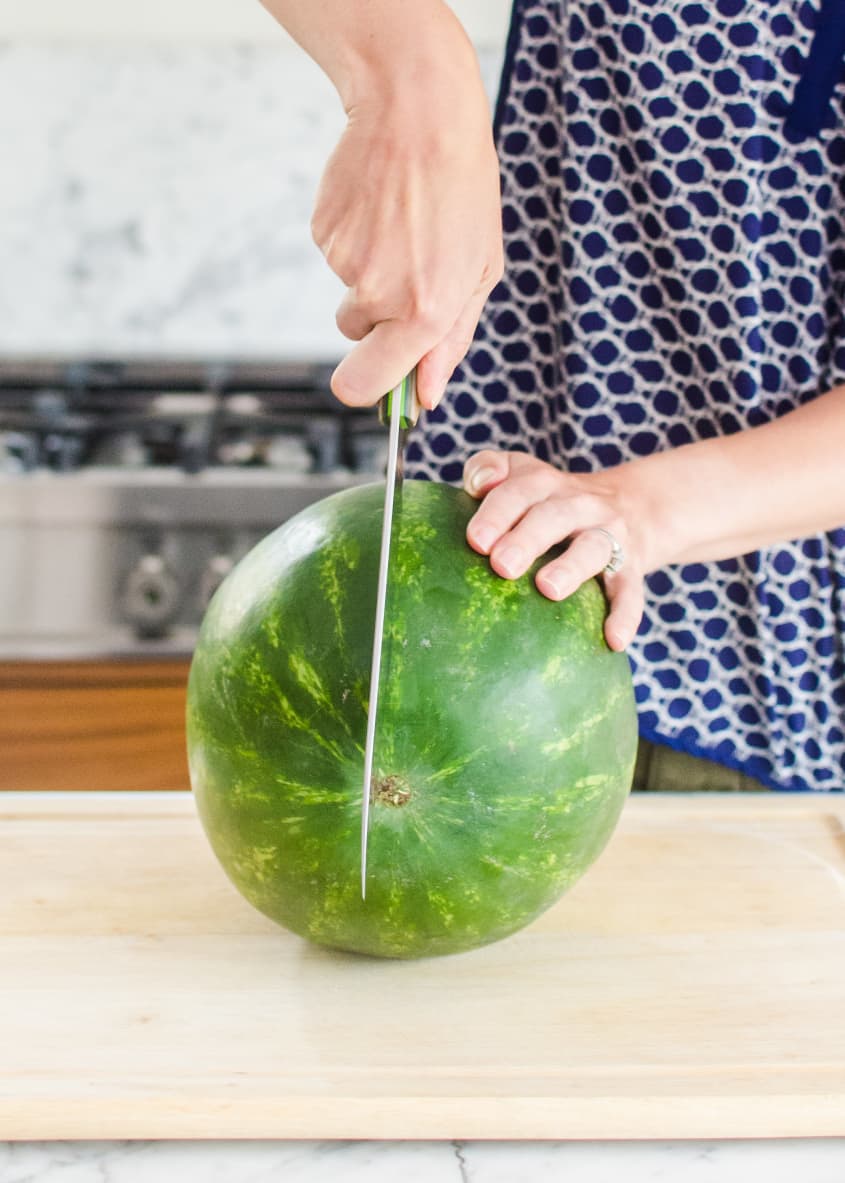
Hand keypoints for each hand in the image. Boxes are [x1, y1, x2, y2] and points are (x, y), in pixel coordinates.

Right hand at [311, 58, 502, 410]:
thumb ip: (451, 342)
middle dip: (370, 329)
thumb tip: (426, 395)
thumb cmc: (462, 192)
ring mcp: (345, 264)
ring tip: (405, 225)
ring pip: (350, 293)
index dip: (368, 390)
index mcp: (423, 314)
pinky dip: (358, 238)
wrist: (419, 112)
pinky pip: (338, 256)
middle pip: (353, 342)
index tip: (378, 381)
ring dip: (373, 271)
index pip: (365, 386)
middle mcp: (378, 295)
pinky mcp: (323, 233)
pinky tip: (383, 206)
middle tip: (402, 279)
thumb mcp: (480, 272)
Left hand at [463, 451, 645, 650]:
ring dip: (572, 567)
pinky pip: (630, 591)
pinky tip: (615, 640)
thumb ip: (488, 467)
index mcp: (545, 484)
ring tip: (548, 588)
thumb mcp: (522, 473)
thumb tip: (476, 485)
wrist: (633, 507)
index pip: (520, 490)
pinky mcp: (631, 567)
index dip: (498, 513)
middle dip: (527, 539)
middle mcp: (579, 505)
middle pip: (553, 516)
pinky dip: (626, 614)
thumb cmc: (550, 500)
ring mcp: (608, 535)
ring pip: (593, 548)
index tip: (476, 541)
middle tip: (502, 565)